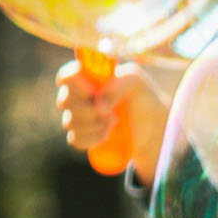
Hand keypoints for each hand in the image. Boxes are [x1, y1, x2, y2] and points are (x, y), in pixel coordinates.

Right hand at [56, 59, 169, 184]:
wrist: (152, 127)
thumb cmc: (142, 97)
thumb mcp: (135, 82)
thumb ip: (117, 84)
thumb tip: (98, 107)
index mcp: (86, 77)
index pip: (65, 77)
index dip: (75, 85)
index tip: (93, 91)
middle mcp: (77, 96)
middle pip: (64, 102)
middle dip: (89, 109)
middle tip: (113, 113)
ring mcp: (78, 118)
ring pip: (70, 122)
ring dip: (94, 125)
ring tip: (114, 123)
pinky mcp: (83, 137)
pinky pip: (74, 140)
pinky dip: (91, 139)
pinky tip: (106, 136)